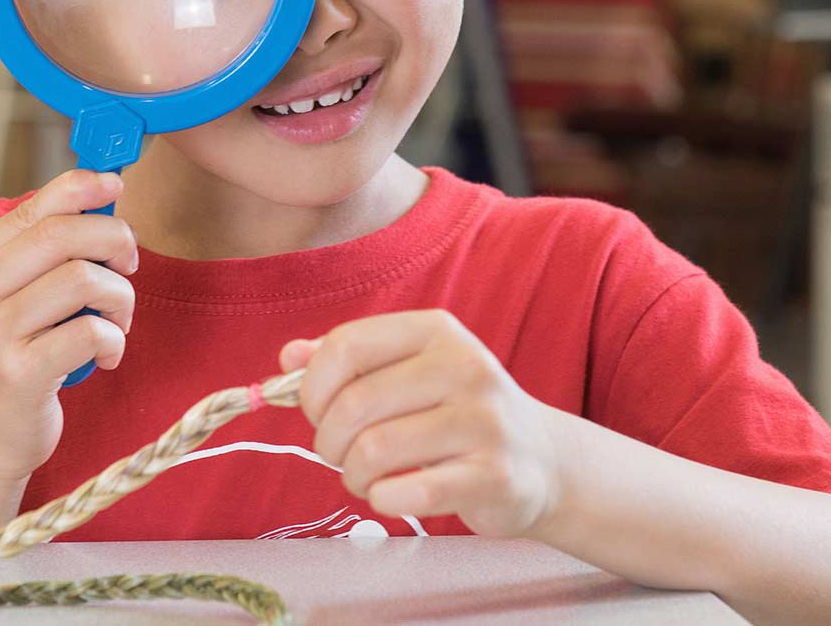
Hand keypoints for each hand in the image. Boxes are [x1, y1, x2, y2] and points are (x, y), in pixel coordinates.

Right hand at [0, 169, 137, 484]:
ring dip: (120, 299)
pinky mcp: (19, 373)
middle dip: (115, 240)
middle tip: (129, 267)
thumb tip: (101, 192)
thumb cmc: (6, 358)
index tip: (117, 186)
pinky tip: (107, 356)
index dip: (84, 188)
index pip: (33, 206)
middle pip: (63, 234)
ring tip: (117, 322)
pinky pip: (92, 331)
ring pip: (84, 279)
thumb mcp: (5, 297)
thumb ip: (40, 249)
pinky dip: (115, 340)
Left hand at [280, 310, 564, 538]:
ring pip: (374, 451)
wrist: (542, 461)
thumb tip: (287, 358)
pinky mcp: (495, 475)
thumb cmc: (455, 414)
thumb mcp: (408, 371)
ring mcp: (484, 421)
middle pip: (354, 404)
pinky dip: (383, 500)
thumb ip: (347, 361)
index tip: (315, 412)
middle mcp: (464, 366)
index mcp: (435, 330)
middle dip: (328, 440)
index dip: (313, 387)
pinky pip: (408, 493)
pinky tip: (392, 495)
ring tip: (364, 477)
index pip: (346, 345)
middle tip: (337, 455)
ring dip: (352, 475)